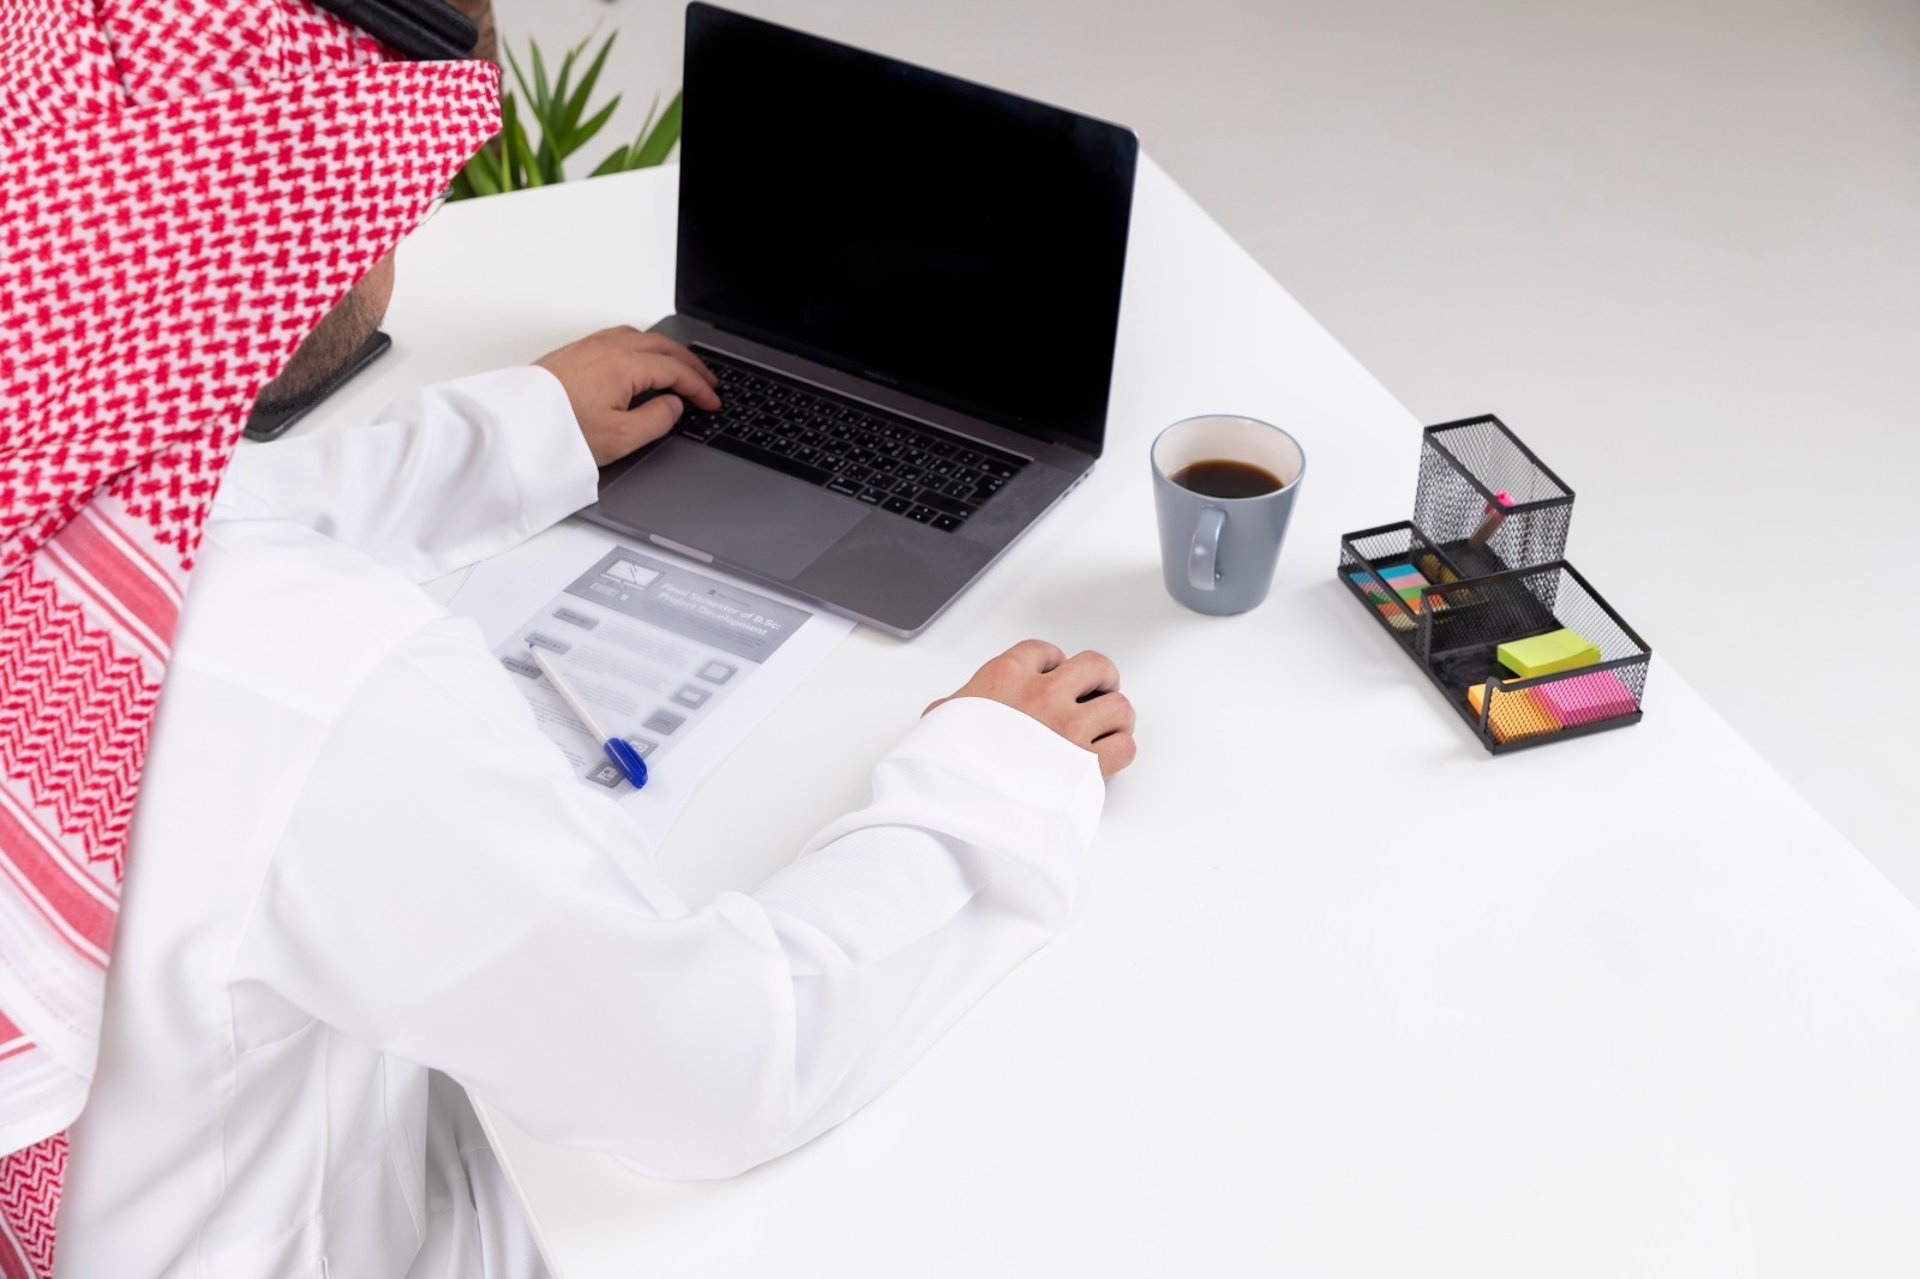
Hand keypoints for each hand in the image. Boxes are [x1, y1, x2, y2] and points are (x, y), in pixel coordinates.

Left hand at [534, 326, 721, 465]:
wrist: (512, 428)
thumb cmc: (558, 432)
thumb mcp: (620, 438)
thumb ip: (657, 420)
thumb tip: (674, 406)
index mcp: (623, 365)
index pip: (675, 370)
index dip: (699, 386)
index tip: (711, 401)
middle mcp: (607, 348)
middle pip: (663, 346)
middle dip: (690, 364)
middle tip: (707, 382)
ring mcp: (589, 347)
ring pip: (641, 337)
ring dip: (666, 352)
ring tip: (679, 369)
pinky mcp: (574, 352)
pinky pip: (619, 338)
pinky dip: (642, 348)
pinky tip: (641, 361)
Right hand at [925, 640, 1136, 779]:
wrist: (958, 802)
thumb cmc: (948, 763)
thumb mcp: (939, 722)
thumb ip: (953, 708)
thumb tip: (947, 712)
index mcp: (1006, 677)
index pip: (1044, 651)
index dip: (1054, 662)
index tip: (1054, 673)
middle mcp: (1044, 696)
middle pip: (1095, 666)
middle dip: (1100, 678)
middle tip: (1096, 691)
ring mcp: (1070, 729)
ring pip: (1118, 706)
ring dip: (1115, 715)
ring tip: (1106, 725)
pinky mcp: (1087, 765)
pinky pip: (1124, 747)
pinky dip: (1119, 749)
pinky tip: (1106, 755)